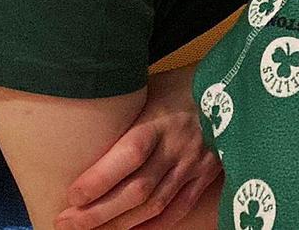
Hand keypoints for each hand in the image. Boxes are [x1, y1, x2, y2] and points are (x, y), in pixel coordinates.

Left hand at [55, 67, 220, 229]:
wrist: (232, 86)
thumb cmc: (180, 84)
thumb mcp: (148, 86)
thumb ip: (121, 111)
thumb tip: (79, 123)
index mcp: (161, 120)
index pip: (130, 155)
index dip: (100, 180)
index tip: (71, 196)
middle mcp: (178, 146)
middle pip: (138, 189)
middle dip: (99, 212)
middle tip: (66, 223)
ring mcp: (194, 164)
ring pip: (156, 204)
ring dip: (120, 223)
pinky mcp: (205, 175)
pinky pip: (180, 207)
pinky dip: (155, 224)